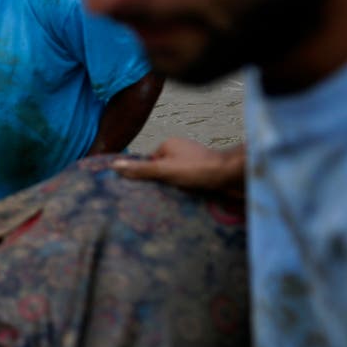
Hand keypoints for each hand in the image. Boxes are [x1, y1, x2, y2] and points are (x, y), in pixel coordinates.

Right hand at [113, 138, 244, 196]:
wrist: (232, 176)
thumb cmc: (197, 170)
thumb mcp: (163, 170)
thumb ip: (140, 169)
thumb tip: (114, 165)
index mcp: (169, 145)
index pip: (149, 162)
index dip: (147, 176)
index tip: (145, 190)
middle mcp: (181, 150)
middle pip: (162, 170)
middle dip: (161, 183)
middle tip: (158, 198)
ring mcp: (194, 161)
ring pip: (176, 178)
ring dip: (175, 189)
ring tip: (173, 201)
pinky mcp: (205, 172)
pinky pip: (189, 183)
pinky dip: (187, 191)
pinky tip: (187, 200)